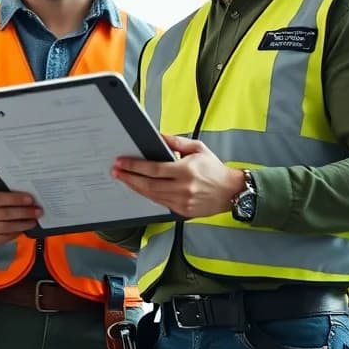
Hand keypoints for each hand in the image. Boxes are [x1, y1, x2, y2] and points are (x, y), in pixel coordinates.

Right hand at [0, 188, 41, 252]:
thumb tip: (21, 186)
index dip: (15, 199)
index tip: (30, 199)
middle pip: (3, 214)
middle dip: (23, 212)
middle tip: (37, 210)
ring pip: (5, 228)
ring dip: (22, 224)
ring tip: (33, 220)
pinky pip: (3, 238)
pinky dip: (15, 234)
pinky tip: (22, 229)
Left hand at [112, 134, 243, 217]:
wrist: (231, 192)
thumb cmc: (215, 169)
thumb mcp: (198, 149)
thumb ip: (176, 142)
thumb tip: (158, 137)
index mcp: (186, 171)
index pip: (153, 169)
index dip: (134, 166)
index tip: (121, 162)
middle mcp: (183, 188)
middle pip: (148, 185)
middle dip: (129, 178)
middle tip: (116, 172)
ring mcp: (182, 202)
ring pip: (151, 196)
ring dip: (135, 187)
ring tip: (124, 179)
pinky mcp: (182, 211)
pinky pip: (160, 203)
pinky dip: (148, 195)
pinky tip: (140, 189)